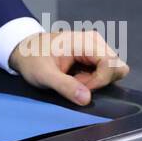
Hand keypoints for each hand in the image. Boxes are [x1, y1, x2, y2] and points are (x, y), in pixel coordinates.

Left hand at [7, 30, 129, 105]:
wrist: (25, 49)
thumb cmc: (32, 58)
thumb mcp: (43, 74)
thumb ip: (64, 86)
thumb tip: (86, 99)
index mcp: (85, 41)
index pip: (112, 64)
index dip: (99, 81)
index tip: (80, 86)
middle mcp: (95, 41)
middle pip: (116, 68)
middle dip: (99, 82)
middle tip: (76, 82)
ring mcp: (96, 48)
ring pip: (113, 71)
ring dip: (96, 81)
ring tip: (74, 79)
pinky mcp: (94, 55)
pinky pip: (105, 72)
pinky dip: (93, 80)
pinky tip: (76, 77)